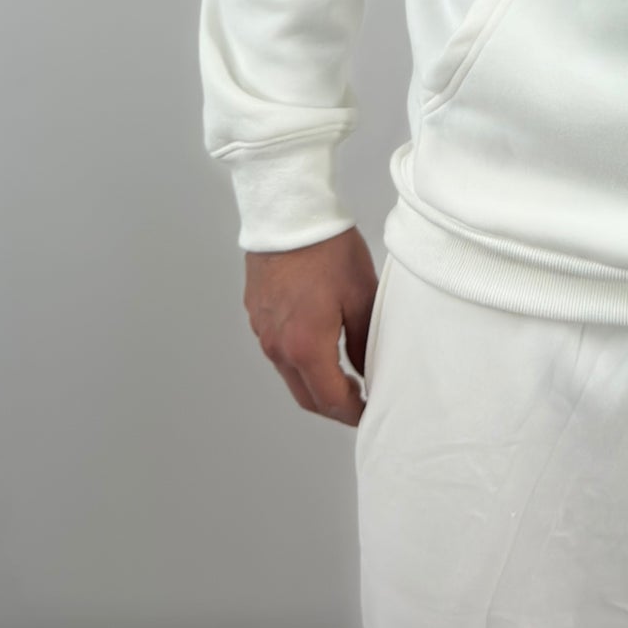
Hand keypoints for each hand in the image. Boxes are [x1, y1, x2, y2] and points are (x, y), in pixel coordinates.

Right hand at [244, 227, 377, 425]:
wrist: (288, 213)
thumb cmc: (329, 250)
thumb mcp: (362, 295)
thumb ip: (365, 342)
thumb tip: (368, 372)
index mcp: (305, 347)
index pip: (330, 401)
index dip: (352, 413)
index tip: (370, 411)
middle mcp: (278, 347)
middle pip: (305, 396)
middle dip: (333, 406)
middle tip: (358, 401)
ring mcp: (262, 332)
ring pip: (290, 374)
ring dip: (315, 381)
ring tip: (344, 373)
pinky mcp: (256, 315)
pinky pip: (278, 349)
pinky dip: (299, 358)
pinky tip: (319, 342)